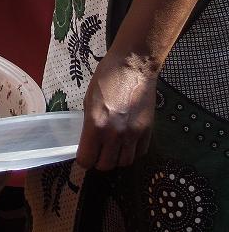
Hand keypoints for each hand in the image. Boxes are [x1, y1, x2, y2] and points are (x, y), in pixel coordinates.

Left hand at [77, 51, 157, 169]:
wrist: (133, 66)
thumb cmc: (106, 77)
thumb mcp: (89, 99)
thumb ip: (89, 123)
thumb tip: (89, 141)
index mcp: (95, 124)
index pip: (87, 159)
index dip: (84, 159)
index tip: (84, 154)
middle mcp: (114, 134)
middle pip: (106, 165)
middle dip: (99, 161)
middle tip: (98, 152)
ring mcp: (133, 134)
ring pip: (124, 163)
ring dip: (116, 159)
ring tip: (113, 148)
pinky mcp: (148, 131)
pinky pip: (139, 153)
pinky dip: (132, 152)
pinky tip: (127, 142)